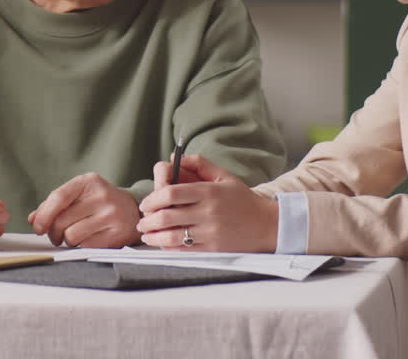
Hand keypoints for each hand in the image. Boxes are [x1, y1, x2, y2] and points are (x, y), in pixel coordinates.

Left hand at [29, 172, 140, 247]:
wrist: (132, 210)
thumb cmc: (99, 203)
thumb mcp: (79, 195)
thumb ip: (54, 204)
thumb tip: (33, 219)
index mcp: (88, 182)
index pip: (58, 197)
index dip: (43, 215)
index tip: (37, 228)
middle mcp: (101, 196)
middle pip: (62, 220)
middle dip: (53, 232)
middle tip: (55, 236)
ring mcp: (110, 215)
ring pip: (72, 236)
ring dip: (67, 240)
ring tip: (72, 237)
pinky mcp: (116, 234)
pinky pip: (86, 246)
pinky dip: (81, 246)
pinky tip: (87, 239)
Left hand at [137, 155, 277, 252]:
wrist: (267, 226)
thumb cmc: (243, 199)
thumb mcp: (224, 177)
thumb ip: (200, 164)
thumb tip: (175, 157)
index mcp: (208, 192)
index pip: (171, 193)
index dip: (152, 198)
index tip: (146, 203)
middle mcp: (207, 213)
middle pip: (166, 216)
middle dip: (148, 219)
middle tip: (141, 221)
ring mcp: (209, 233)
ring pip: (172, 236)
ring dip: (153, 236)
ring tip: (146, 234)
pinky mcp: (212, 250)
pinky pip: (183, 250)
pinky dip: (168, 247)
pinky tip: (161, 243)